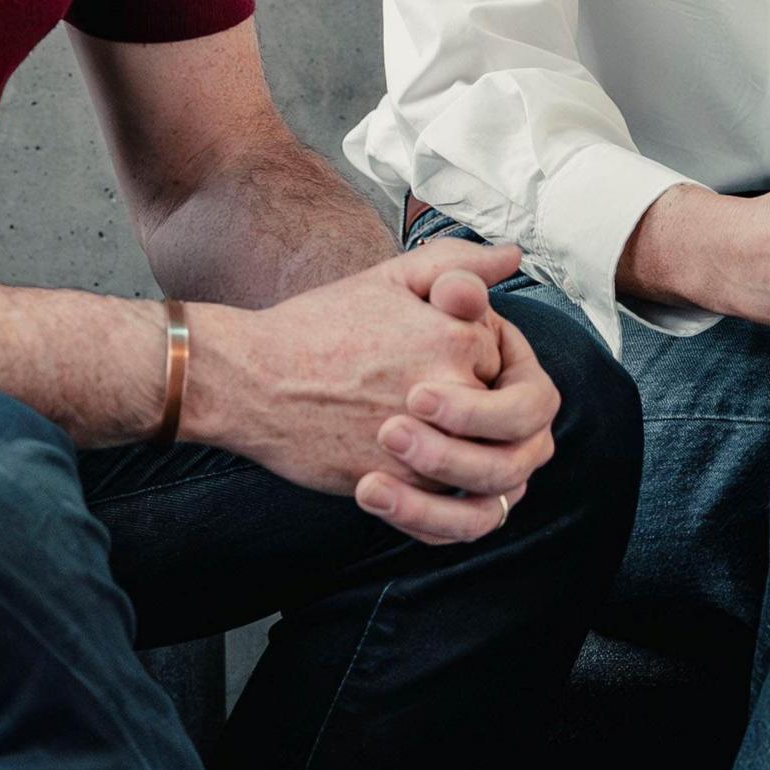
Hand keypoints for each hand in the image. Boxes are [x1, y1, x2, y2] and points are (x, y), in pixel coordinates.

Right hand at [192, 244, 558, 543]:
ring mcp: (431, 445)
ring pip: (492, 473)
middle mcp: (454, 392)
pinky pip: (453, 512)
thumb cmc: (316, 327)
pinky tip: (408, 478)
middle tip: (443, 413)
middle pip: (518, 423)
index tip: (452, 367)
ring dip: (469, 464)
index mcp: (460, 338)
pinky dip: (443, 504)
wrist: (251, 380)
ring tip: (420, 443)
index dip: (489, 368)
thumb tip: (512, 258)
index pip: (513, 366)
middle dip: (494, 419)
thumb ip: (459, 264)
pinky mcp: (401, 488)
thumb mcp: (391, 277)